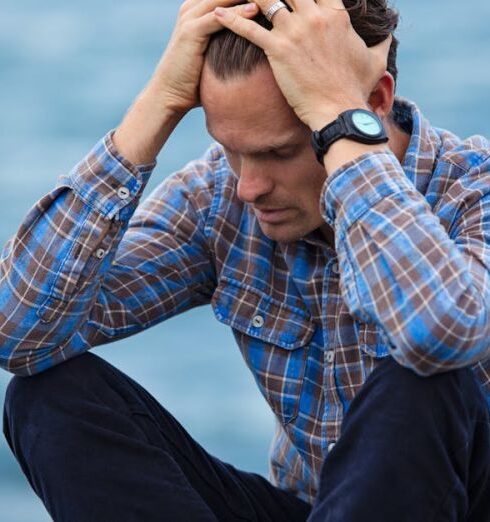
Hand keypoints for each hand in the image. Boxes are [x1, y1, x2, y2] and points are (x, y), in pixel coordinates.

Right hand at [113, 0, 258, 164]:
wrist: (171, 95)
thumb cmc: (196, 79)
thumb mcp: (215, 53)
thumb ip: (230, 39)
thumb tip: (258, 43)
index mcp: (199, 8)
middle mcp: (193, 7)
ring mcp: (190, 17)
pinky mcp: (190, 31)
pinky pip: (217, 17)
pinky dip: (237, 13)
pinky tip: (255, 10)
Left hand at [215, 0, 391, 128]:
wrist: (339, 111)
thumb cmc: (355, 89)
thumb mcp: (374, 61)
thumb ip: (380, 43)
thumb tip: (389, 36)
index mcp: (336, 15)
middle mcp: (315, 16)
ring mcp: (296, 32)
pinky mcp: (278, 50)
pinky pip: (249, 29)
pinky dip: (231, 19)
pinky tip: (217, 15)